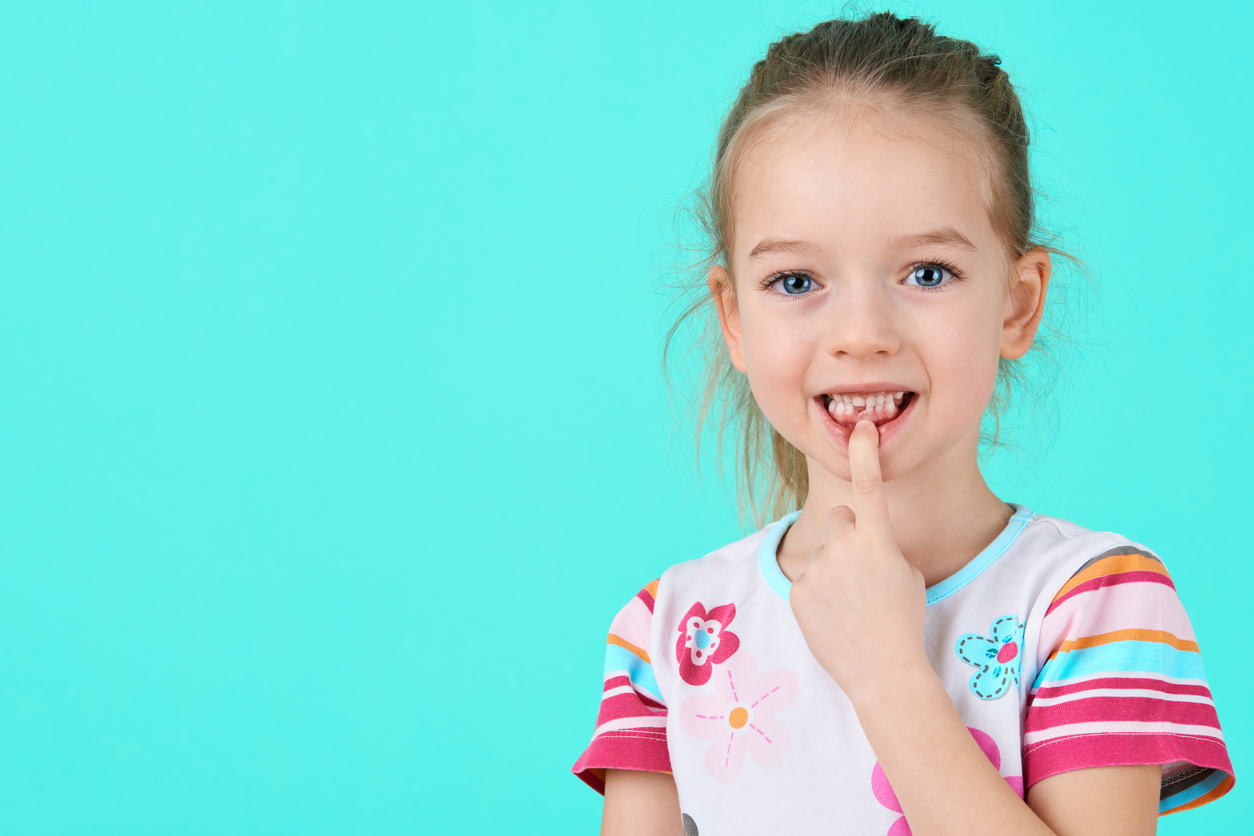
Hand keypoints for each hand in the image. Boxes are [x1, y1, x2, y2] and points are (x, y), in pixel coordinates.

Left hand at [788, 420, 928, 702]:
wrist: (884, 672)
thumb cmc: (904, 622)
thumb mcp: (907, 575)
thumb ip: (883, 548)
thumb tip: (864, 544)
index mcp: (878, 540)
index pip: (869, 485)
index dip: (864, 452)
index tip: (861, 427)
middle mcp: (843, 547)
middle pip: (839, 519)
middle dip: (848, 534)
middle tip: (862, 570)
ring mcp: (817, 569)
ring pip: (824, 554)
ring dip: (834, 570)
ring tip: (851, 606)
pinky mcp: (798, 591)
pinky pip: (808, 581)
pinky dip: (819, 595)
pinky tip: (835, 618)